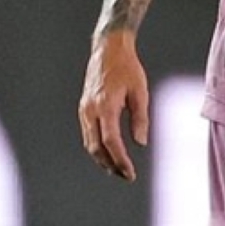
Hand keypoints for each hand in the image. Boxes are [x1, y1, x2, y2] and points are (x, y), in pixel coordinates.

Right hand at [79, 33, 148, 181]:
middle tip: (126, 176)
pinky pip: (88, 134)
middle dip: (110, 165)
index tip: (130, 173)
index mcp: (105, 106)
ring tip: (118, 170)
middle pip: (96, 148)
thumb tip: (140, 143)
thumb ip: (140, 118)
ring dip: (103, 159)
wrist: (108, 49)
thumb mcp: (140, 92)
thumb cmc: (127, 68)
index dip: (120, 160)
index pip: (111, 141)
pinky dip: (97, 148)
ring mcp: (84, 110)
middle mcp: (91, 110)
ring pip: (89, 143)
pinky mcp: (84, 108)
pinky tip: (108, 154)